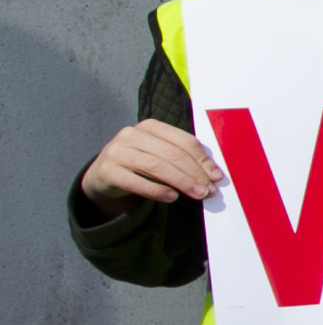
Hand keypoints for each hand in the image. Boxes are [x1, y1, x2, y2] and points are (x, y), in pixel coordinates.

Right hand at [79, 121, 218, 211]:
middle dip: (194, 173)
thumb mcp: (161, 154)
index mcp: (150, 126)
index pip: (183, 141)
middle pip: (172, 154)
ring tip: (197, 195)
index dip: (203, 160)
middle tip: (209, 191)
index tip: (217, 177)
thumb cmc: (142, 163)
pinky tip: (172, 198)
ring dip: (181, 182)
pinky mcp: (107, 170)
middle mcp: (131, 134)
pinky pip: (136, 182)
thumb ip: (184, 158)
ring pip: (157, 166)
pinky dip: (157, 191)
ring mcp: (117, 151)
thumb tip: (214, 175)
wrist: (105, 174)